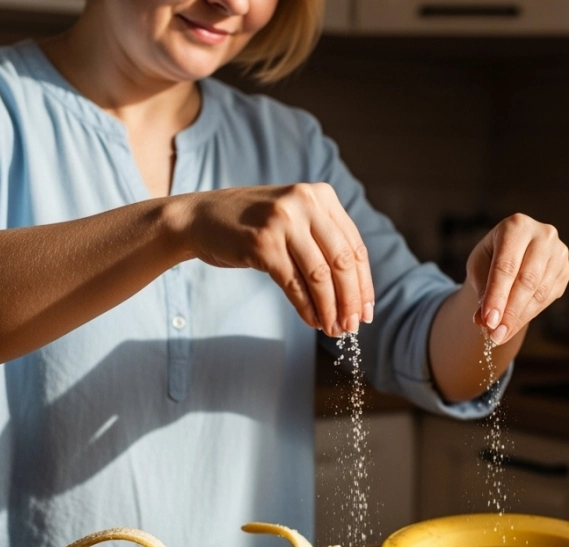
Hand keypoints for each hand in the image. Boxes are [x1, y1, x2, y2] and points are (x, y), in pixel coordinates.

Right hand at [175, 183, 373, 336]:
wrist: (201, 218)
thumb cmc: (251, 224)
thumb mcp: (294, 218)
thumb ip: (323, 239)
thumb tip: (356, 291)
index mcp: (320, 195)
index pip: (354, 246)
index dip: (364, 283)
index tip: (367, 311)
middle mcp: (304, 203)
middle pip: (342, 262)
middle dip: (351, 300)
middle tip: (353, 326)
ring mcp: (282, 222)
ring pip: (320, 276)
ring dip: (330, 309)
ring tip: (333, 329)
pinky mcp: (262, 244)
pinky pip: (294, 284)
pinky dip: (307, 307)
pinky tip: (313, 321)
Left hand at [466, 213, 568, 344]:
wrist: (513, 252)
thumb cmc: (491, 257)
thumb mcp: (479, 268)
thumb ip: (482, 291)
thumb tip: (484, 321)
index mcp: (516, 226)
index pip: (506, 267)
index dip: (497, 296)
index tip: (488, 321)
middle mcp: (543, 235)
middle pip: (527, 281)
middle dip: (510, 312)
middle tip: (495, 335)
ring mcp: (559, 252)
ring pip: (539, 293)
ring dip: (519, 318)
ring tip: (500, 335)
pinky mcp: (565, 270)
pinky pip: (548, 298)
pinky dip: (529, 314)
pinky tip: (513, 325)